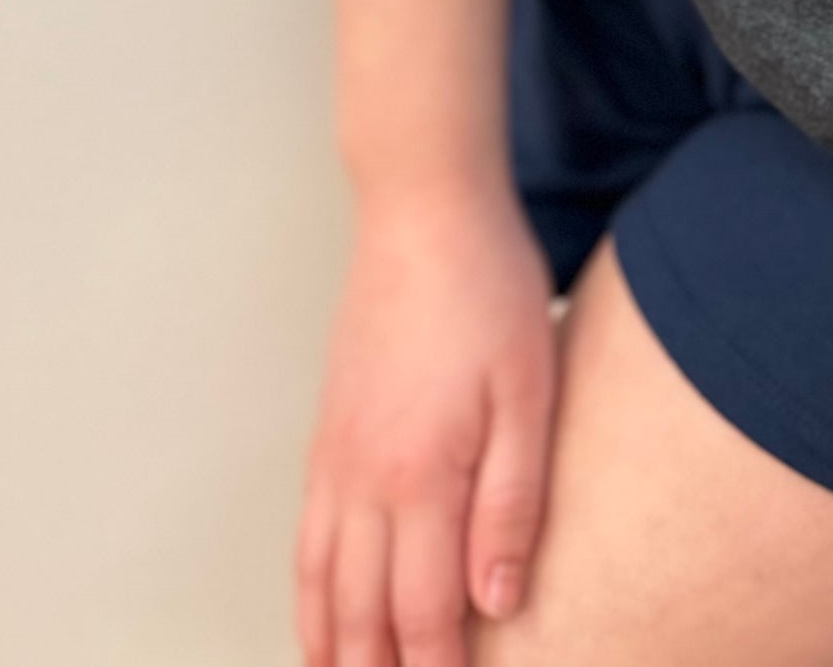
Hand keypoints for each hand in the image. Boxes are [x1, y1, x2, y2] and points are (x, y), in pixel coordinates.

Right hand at [296, 180, 557, 666]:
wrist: (423, 210)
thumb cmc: (487, 288)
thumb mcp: (528, 391)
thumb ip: (513, 501)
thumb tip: (498, 601)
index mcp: (421, 475)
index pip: (424, 613)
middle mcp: (364, 478)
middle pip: (362, 613)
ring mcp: (336, 455)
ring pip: (320, 583)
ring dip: (332, 648)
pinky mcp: (327, 430)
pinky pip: (304, 535)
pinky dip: (307, 592)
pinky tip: (320, 612)